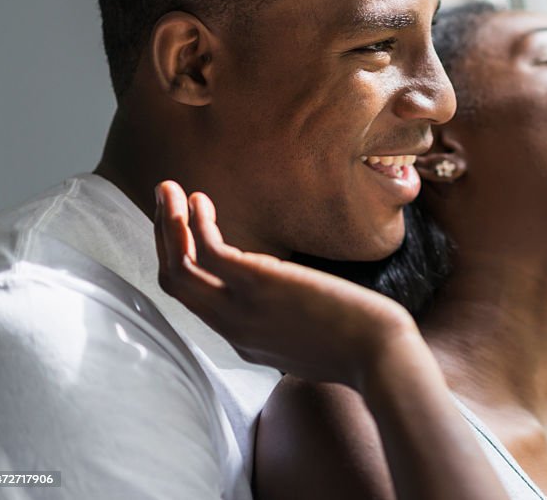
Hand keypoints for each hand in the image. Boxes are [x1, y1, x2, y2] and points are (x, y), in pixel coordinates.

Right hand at [154, 180, 417, 390]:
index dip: (189, 265)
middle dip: (165, 240)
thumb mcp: (317, 342)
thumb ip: (296, 324)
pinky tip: (200, 200)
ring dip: (168, 225)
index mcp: (248, 341)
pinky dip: (195, 224)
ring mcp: (241, 310)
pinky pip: (208, 252)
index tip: (189, 232)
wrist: (382, 357)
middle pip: (178, 286)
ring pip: (180, 269)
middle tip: (164, 201)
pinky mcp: (257, 285)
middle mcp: (235, 329)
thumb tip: (305, 303)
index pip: (201, 304)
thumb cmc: (365, 348)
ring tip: (167, 189)